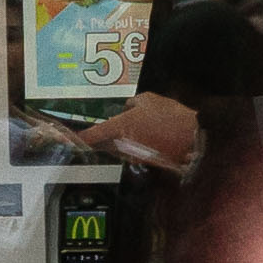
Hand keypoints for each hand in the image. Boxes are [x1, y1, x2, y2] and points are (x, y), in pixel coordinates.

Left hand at [76, 93, 202, 177]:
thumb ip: (132, 104)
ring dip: (121, 141)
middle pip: (104, 144)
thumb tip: (127, 108)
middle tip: (99, 130)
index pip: (92, 134)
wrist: (194, 137)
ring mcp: (135, 155)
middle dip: (101, 138)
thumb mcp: (148, 100)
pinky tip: (147, 136)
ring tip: (134, 129)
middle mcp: (124, 144)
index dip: (78, 137)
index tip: (68, 139)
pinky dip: (135, 145)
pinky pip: (134, 152)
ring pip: (120, 148)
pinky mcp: (147, 161)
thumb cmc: (171, 116)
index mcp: (121, 126)